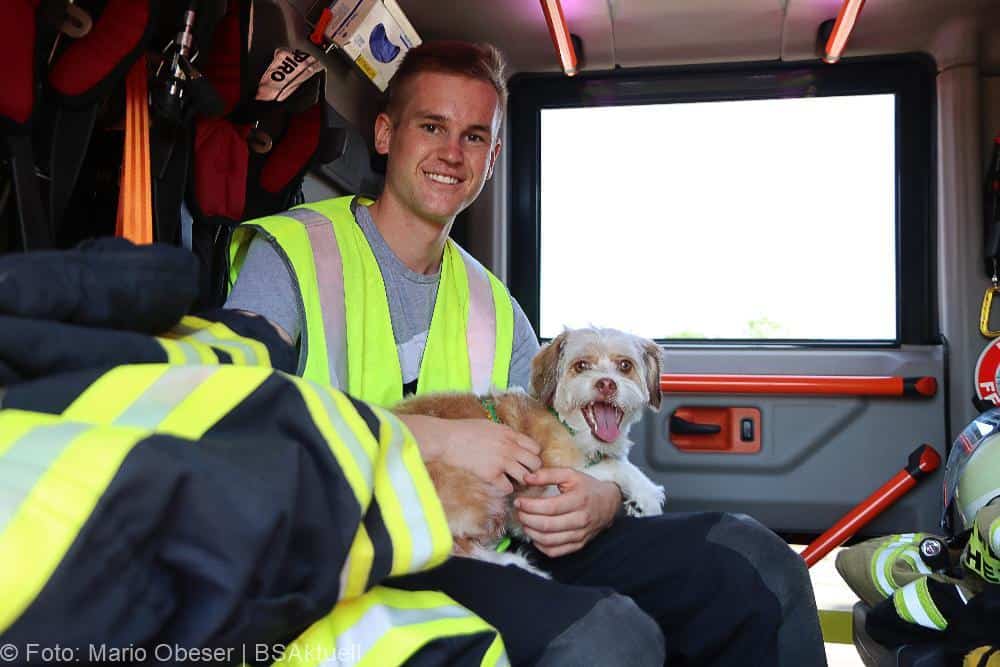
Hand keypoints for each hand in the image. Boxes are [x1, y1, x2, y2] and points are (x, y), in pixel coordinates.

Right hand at [398, 415, 541, 494]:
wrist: (446, 438)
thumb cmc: (463, 430)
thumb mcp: (489, 425)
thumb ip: (504, 433)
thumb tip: (512, 439)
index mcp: (510, 434)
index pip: (536, 448)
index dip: (532, 456)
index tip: (525, 460)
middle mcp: (509, 447)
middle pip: (535, 464)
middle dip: (531, 470)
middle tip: (522, 473)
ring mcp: (501, 461)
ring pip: (525, 477)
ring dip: (520, 481)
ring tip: (512, 480)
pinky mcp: (491, 475)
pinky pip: (508, 488)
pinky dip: (505, 489)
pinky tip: (498, 484)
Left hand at [515, 468, 621, 556]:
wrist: (609, 504)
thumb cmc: (587, 487)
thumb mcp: (570, 474)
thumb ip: (548, 474)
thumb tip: (526, 478)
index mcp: (579, 500)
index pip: (549, 507)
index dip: (530, 506)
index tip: (519, 501)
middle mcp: (580, 520)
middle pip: (546, 525)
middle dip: (527, 519)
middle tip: (519, 512)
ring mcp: (580, 535)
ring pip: (549, 540)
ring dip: (531, 532)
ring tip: (524, 522)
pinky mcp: (578, 545)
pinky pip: (555, 551)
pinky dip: (540, 545)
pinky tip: (535, 535)